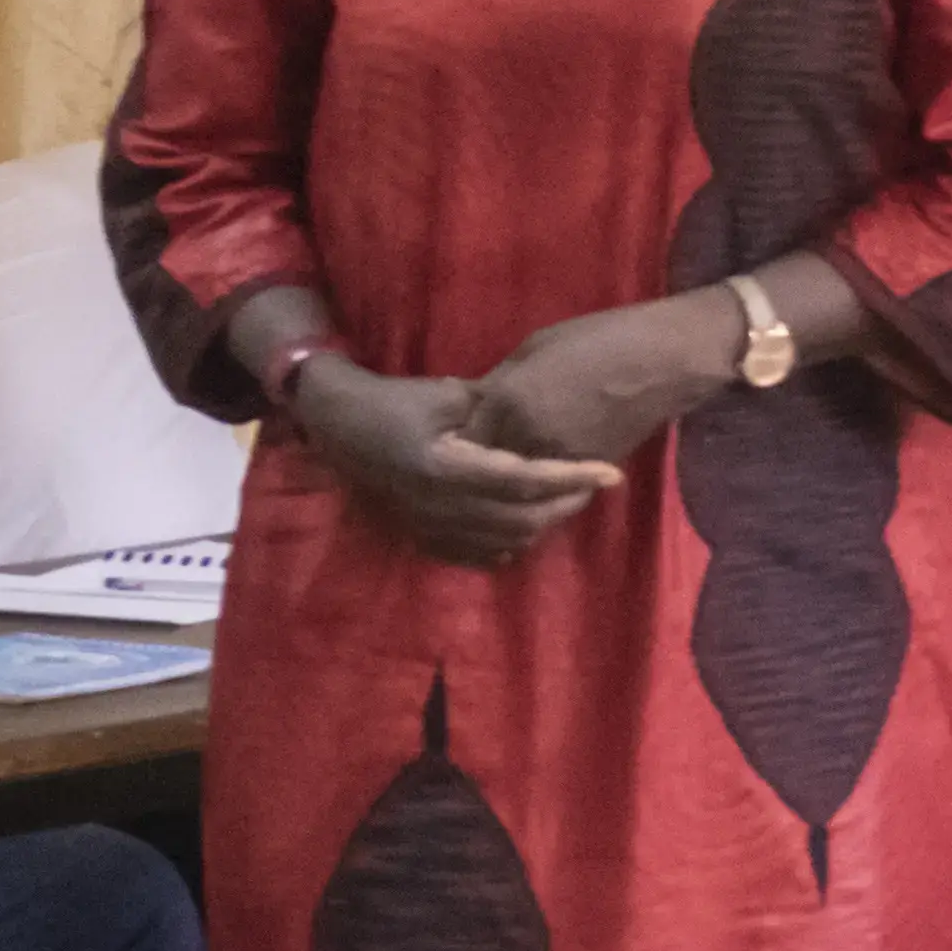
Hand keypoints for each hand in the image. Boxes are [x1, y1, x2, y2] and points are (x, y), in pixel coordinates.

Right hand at [294, 362, 623, 564]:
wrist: (340, 427)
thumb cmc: (395, 401)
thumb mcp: (449, 393)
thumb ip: (496, 408)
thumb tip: (544, 417)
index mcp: (448, 468)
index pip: (526, 481)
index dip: (573, 479)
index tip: (611, 473)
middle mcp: (440, 507)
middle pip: (523, 520)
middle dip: (565, 504)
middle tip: (592, 483)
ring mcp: (430, 529)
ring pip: (506, 543)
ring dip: (542, 525)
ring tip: (564, 500)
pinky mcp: (423, 538)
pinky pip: (478, 557)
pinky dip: (511, 545)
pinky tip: (526, 523)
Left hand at [461, 295, 747, 467]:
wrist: (666, 361)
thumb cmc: (602, 337)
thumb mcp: (538, 346)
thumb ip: (501, 380)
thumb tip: (474, 402)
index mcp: (508, 398)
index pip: (461, 435)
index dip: (454, 438)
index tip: (448, 438)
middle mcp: (526, 435)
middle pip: (484, 466)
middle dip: (475, 465)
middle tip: (467, 462)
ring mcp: (557, 458)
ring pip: (515, 486)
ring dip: (505, 485)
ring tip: (496, 479)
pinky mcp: (585, 473)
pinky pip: (548, 490)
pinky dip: (537, 490)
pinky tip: (532, 483)